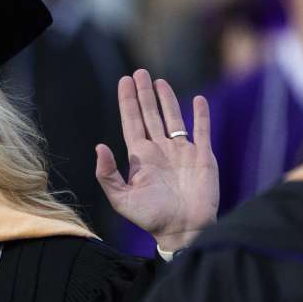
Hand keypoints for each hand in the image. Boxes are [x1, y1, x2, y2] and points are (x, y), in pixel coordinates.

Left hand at [96, 69, 218, 251]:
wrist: (182, 229)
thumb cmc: (151, 217)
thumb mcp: (122, 198)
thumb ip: (108, 173)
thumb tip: (99, 146)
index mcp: (140, 157)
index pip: (132, 122)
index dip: (127, 102)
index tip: (124, 81)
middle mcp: (160, 150)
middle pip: (151, 115)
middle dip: (144, 94)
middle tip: (140, 72)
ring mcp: (181, 152)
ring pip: (174, 118)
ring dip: (167, 99)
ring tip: (159, 81)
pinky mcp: (203, 157)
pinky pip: (202, 130)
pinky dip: (201, 115)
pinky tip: (198, 99)